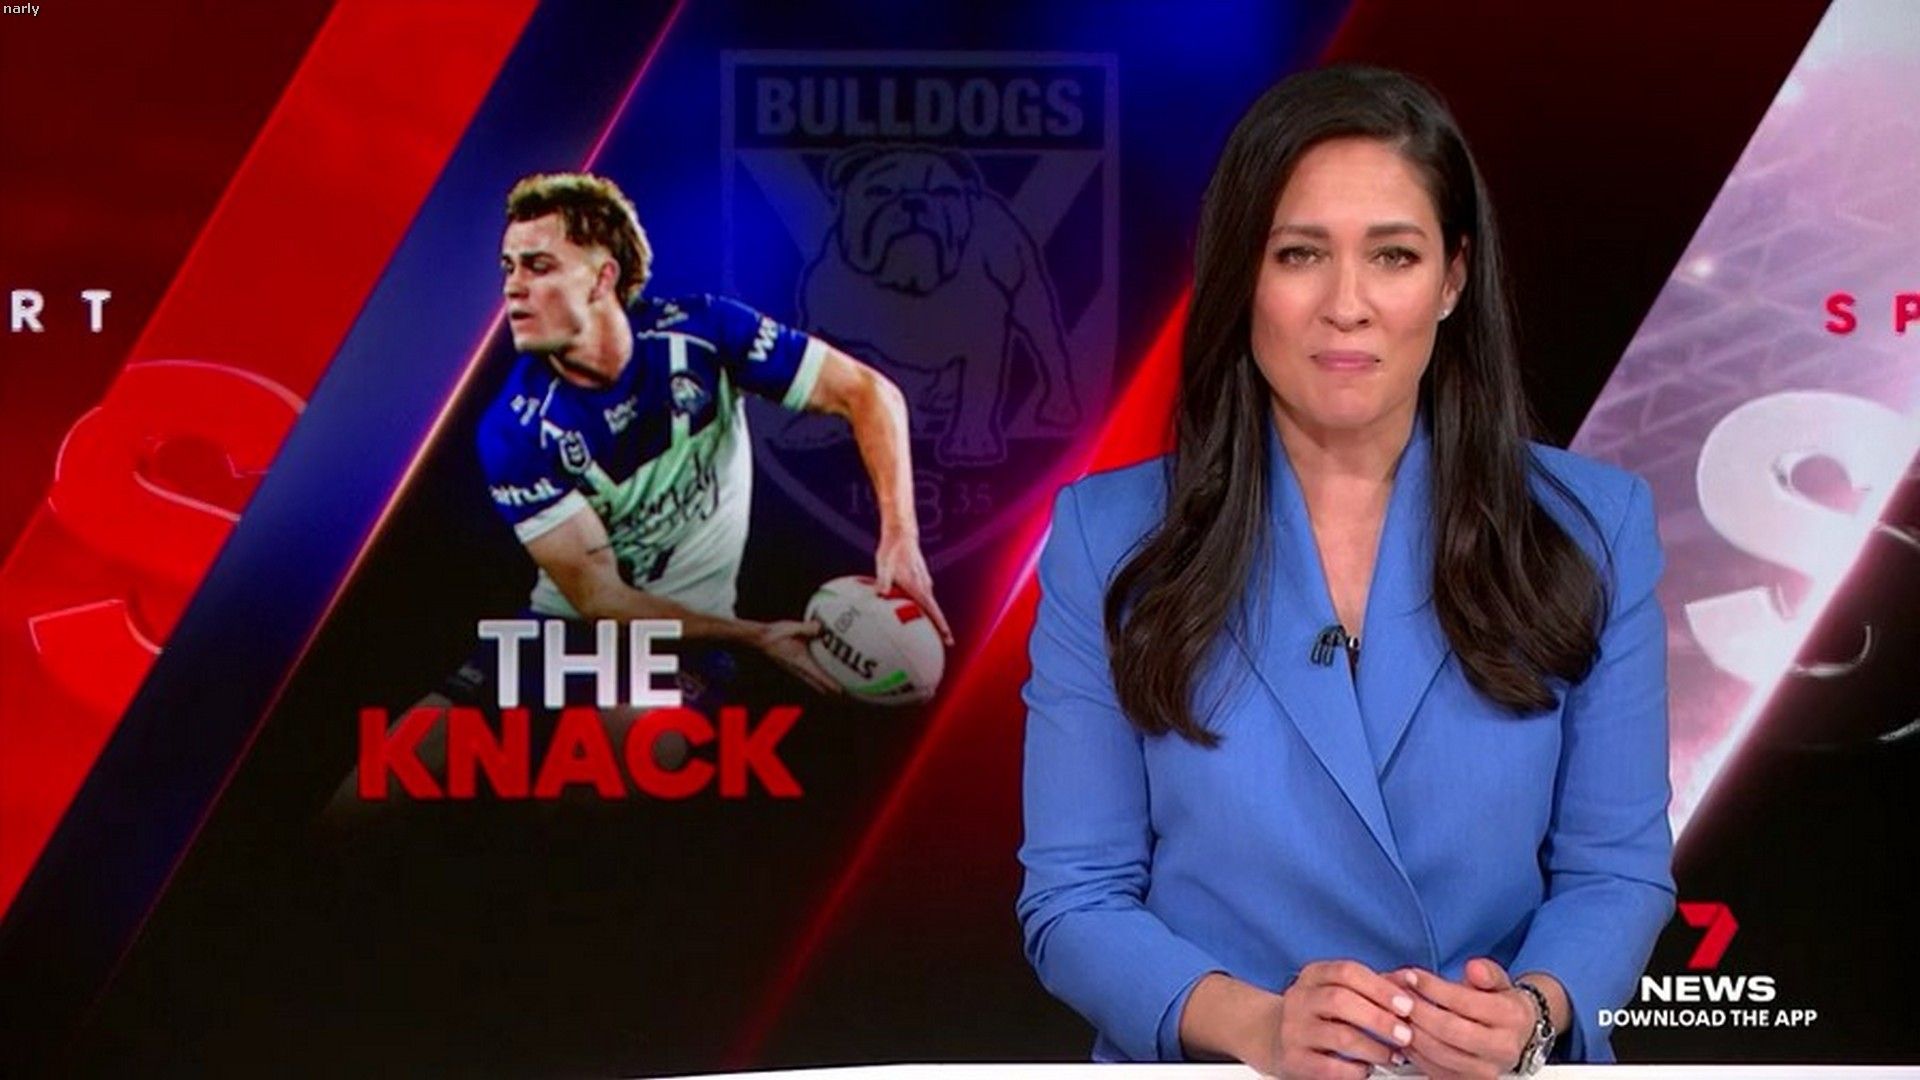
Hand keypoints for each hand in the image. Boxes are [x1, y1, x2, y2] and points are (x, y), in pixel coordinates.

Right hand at [753, 619, 842, 695]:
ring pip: (814, 684)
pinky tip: (825, 676)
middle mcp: (799, 670)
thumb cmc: (775, 634)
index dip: (831, 685)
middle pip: (819, 686)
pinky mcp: (794, 668)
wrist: (760, 639)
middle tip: (848, 695)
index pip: (819, 677)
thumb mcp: (792, 628)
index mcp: (800, 662)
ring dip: (826, 688)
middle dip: (832, 692)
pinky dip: (820, 680)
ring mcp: (796, 671)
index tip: (843, 692)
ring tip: (840, 691)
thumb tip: (820, 627)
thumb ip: (807, 628)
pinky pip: (810, 678)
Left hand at [875, 531, 952, 644]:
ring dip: (932, 618)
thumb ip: (883, 581)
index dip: (941, 626)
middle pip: (935, 612)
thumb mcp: (884, 565)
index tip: (948, 639)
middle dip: (940, 628)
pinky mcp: (919, 580)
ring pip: (929, 605)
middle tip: (946, 644)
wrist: (901, 534)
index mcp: (917, 586)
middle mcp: (924, 586)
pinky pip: (923, 598)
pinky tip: (913, 612)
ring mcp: (923, 582)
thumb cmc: (892, 550)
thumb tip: (880, 595)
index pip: (933, 611)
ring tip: (931, 634)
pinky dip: (922, 607)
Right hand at [1255, 960, 1416, 1079]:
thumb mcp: (1340, 990)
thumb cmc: (1319, 1013)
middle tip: (1406, 1034)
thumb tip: (1410, 981)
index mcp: (1313, 975)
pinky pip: (1329, 1067)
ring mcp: (1294, 1029)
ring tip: (1393, 1056)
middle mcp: (1299, 999)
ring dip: (1374, 1047)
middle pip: (1341, 1000)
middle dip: (1379, 1018)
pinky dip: (1355, 1070)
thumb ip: (1375, 986)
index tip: (1407, 1005)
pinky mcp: (1293, 1059)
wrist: (1272, 1036)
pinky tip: (1367, 1069)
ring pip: (1339, 1035)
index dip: (1380, 988)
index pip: (1347, 972)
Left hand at [1395, 959, 1538, 1079]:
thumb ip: (1486, 972)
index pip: (1465, 1002)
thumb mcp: (1500, 981)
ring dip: (1411, 1030)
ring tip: (1397, 1011)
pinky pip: (1432, 1069)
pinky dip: (1413, 1049)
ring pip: (1437, 1053)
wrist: (1517, 1037)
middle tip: (1398, 995)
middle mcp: (1502, 1049)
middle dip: (1417, 1010)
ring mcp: (1485, 1071)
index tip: (1411, 976)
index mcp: (1512, 1018)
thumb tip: (1474, 968)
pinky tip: (1405, 1031)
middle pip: (1448, 1030)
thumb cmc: (1502, 1005)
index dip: (1433, 988)